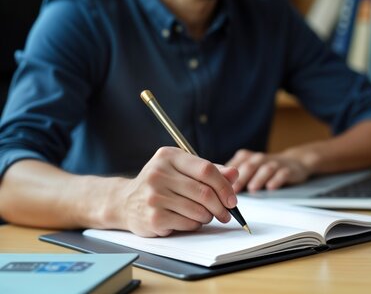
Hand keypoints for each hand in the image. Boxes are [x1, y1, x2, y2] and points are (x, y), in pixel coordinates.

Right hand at [119, 147, 238, 236]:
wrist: (124, 201)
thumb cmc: (160, 184)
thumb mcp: (182, 169)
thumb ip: (209, 171)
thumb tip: (235, 174)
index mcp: (169, 156)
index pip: (206, 170)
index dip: (224, 186)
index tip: (232, 198)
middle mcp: (158, 174)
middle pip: (204, 192)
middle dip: (221, 206)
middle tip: (226, 213)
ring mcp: (154, 196)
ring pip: (198, 210)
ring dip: (208, 216)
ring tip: (206, 215)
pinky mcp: (153, 217)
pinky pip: (188, 223)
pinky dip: (195, 224)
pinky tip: (189, 220)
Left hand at [226, 149, 310, 192]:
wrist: (294, 162)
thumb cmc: (265, 169)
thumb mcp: (249, 170)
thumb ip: (233, 178)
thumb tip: (215, 192)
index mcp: (247, 157)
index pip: (235, 164)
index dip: (228, 176)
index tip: (222, 187)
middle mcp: (260, 158)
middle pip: (249, 165)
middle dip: (241, 178)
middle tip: (233, 191)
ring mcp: (275, 163)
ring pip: (266, 168)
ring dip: (258, 178)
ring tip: (252, 189)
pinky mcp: (288, 169)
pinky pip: (282, 173)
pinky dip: (277, 180)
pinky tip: (271, 187)